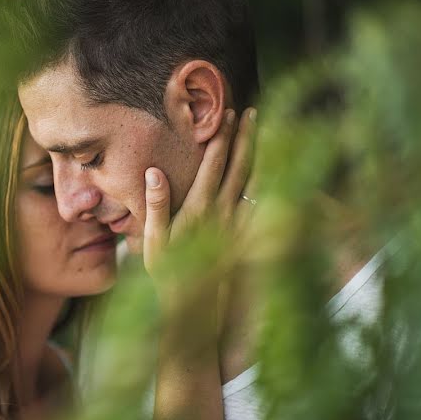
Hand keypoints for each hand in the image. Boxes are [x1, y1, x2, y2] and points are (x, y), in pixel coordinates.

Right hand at [143, 108, 256, 305]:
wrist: (195, 306)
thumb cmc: (167, 274)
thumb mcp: (152, 241)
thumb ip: (155, 204)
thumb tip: (154, 171)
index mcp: (199, 208)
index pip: (214, 164)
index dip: (221, 138)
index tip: (227, 114)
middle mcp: (222, 212)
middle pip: (239, 166)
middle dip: (244, 137)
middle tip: (251, 112)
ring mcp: (237, 223)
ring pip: (253, 181)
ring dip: (257, 155)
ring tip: (262, 133)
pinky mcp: (244, 235)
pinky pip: (259, 202)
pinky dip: (266, 181)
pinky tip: (268, 169)